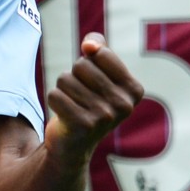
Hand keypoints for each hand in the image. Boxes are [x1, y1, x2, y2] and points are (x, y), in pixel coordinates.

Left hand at [44, 33, 143, 164]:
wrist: (74, 144)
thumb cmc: (87, 99)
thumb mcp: (98, 71)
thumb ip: (98, 47)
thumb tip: (89, 45)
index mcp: (134, 89)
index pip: (101, 53)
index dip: (89, 61)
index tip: (93, 82)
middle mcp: (124, 105)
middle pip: (81, 65)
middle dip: (74, 76)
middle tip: (80, 97)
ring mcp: (105, 117)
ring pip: (65, 79)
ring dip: (63, 89)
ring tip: (72, 105)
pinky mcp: (83, 125)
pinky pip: (55, 95)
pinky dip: (54, 101)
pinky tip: (63, 115)